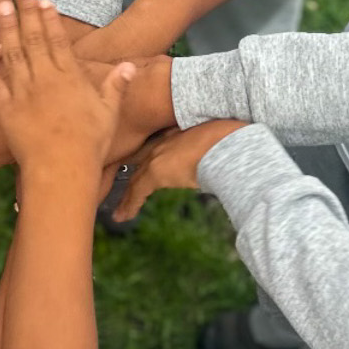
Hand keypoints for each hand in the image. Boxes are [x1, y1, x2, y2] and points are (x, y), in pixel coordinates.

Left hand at [0, 0, 133, 182]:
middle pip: (33, 38)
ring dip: (5, 29)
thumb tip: (129, 66)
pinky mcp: (6, 109)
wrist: (61, 169)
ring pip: (12, 54)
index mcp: (69, 78)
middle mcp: (44, 79)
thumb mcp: (109, 113)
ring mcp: (23, 93)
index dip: (50, 19)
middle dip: (26, 12)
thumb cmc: (89, 145)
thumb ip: (116, 86)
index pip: (58, 40)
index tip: (44, 0)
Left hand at [111, 119, 244, 222]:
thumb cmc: (235, 140)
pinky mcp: (156, 170)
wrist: (231, 144)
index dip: (148, 154)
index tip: (141, 163)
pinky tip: (121, 217)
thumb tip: (224, 164)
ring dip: (126, 192)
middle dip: (126, 168)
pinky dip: (128, 205)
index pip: (157, 143)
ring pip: (135, 176)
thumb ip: (216, 150)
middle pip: (139, 156)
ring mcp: (159, 153)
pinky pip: (136, 192)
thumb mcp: (224, 141)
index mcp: (179, 130)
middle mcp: (165, 139)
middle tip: (112, 179)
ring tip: (117, 207)